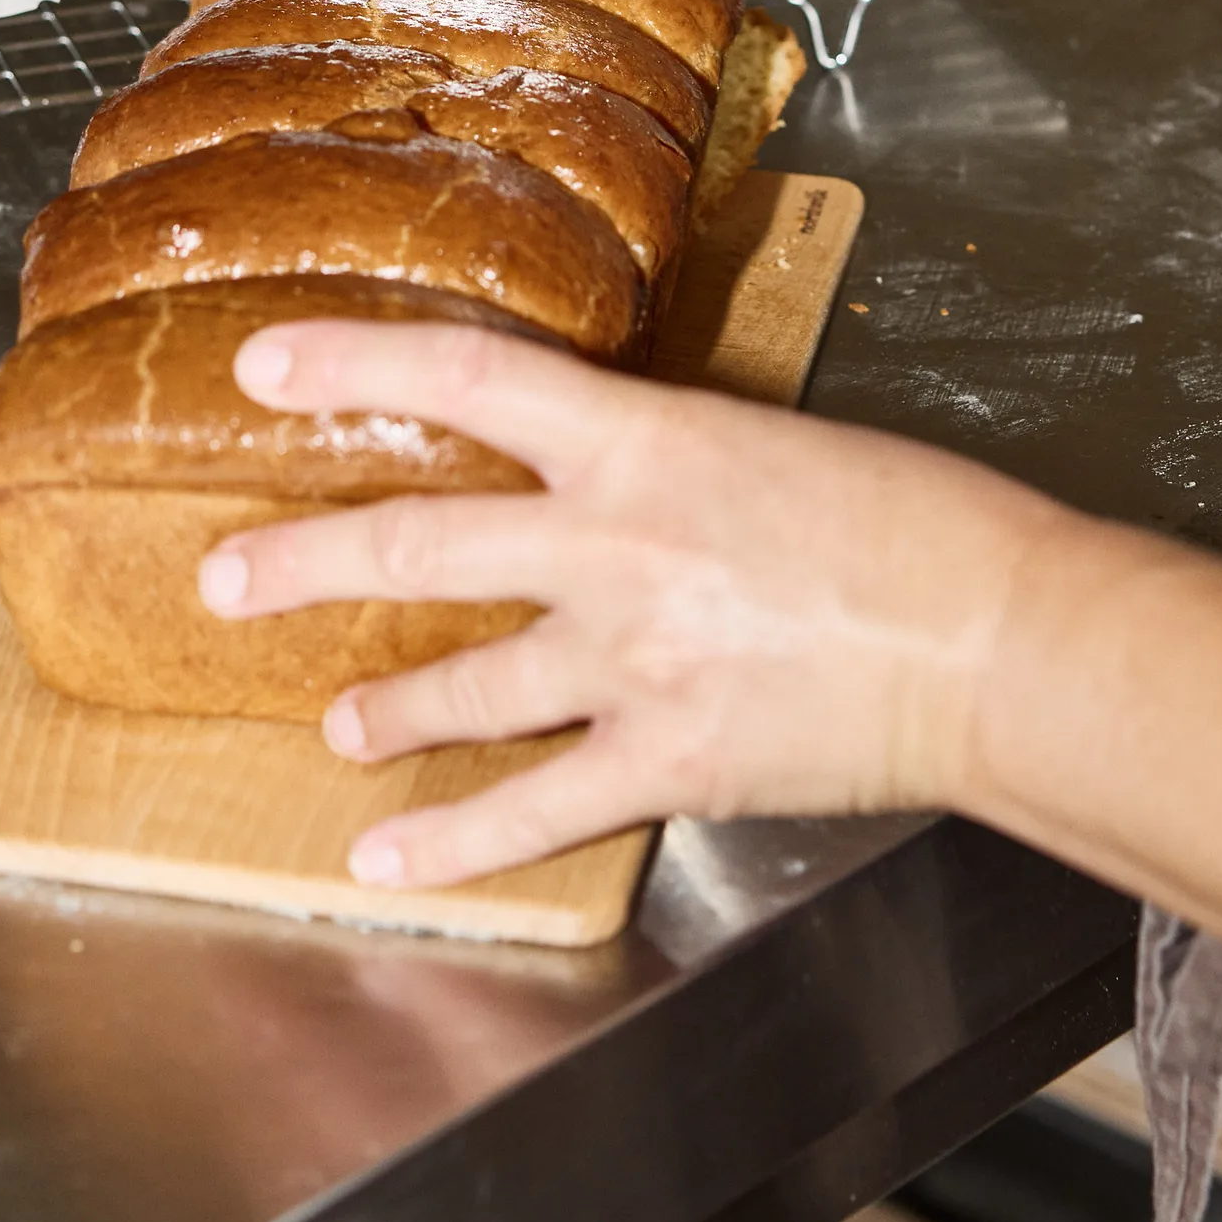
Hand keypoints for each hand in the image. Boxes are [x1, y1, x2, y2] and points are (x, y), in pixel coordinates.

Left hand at [195, 317, 1060, 890]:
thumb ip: (662, 461)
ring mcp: (631, 658)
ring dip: (386, 708)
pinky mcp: (667, 758)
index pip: (462, 376)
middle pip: (417, 544)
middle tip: (225, 575)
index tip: (263, 360)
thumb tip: (600, 474)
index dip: (349, 363)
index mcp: (643, 439)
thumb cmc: (912, 518)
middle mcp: (612, 544)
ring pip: (462, 685)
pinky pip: (532, 809)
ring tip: (339, 722)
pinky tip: (385, 860)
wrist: (995, 634)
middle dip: (304, 561)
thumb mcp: (765, 442)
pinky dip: (449, 843)